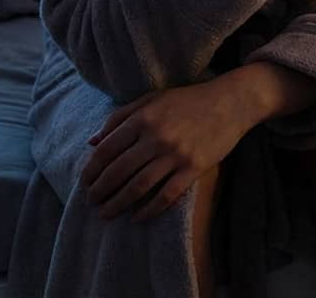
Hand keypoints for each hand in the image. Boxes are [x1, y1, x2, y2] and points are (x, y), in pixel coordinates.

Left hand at [80, 80, 249, 221]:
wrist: (231, 102)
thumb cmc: (189, 100)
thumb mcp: (152, 99)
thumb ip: (120, 117)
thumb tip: (92, 142)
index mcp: (143, 118)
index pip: (107, 150)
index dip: (91, 169)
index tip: (85, 182)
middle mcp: (156, 137)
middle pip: (119, 171)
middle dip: (100, 190)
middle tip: (92, 202)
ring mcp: (176, 154)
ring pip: (138, 186)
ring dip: (118, 203)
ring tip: (107, 213)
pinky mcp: (194, 167)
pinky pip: (167, 194)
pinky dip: (149, 209)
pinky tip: (138, 217)